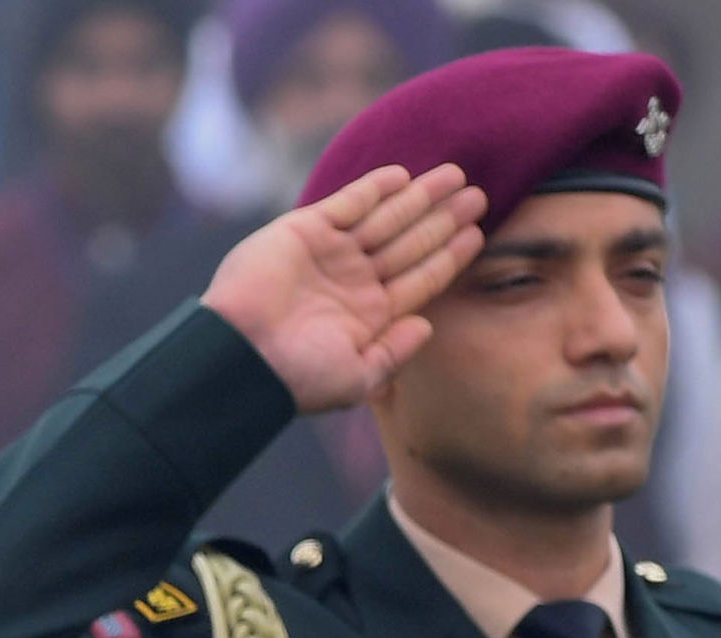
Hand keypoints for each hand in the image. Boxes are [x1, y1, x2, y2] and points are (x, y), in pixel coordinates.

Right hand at [202, 163, 485, 415]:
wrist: (243, 356)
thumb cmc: (298, 378)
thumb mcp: (357, 378)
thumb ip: (394, 353)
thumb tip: (427, 325)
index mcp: (369, 315)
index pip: (420, 279)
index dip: (449, 257)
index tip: (477, 235)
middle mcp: (354, 281)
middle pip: (410, 243)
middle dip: (443, 219)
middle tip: (478, 196)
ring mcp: (331, 253)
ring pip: (387, 219)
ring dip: (421, 197)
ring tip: (456, 177)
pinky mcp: (305, 230)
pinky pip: (349, 203)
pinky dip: (375, 188)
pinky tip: (405, 176)